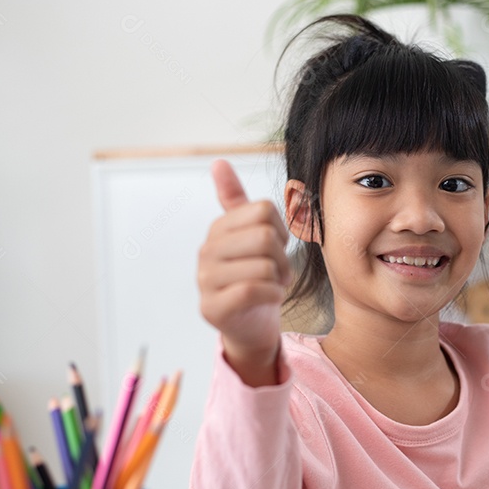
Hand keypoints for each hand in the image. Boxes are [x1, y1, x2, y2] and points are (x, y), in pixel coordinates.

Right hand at [198, 159, 290, 385]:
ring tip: (273, 287)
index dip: (282, 230)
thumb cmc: (253, 278)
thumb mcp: (248, 237)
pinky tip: (269, 299)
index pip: (264, 210)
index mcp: (218, 229)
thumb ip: (234, 201)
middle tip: (280, 273)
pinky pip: (255, 290)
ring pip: (264, 265)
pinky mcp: (213, 307)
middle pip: (265, 237)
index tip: (277, 248)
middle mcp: (206, 251)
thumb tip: (218, 162)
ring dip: (280, 280)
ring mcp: (205, 280)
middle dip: (283, 258)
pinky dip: (273, 295)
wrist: (249, 326)